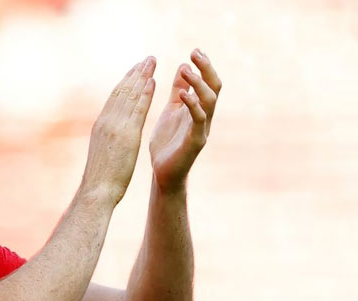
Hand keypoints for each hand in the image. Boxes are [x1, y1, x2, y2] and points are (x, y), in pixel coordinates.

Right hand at [83, 57, 156, 203]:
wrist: (96, 191)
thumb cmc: (100, 179)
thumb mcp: (102, 153)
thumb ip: (108, 140)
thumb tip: (112, 137)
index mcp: (101, 125)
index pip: (115, 99)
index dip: (126, 83)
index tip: (136, 71)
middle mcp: (106, 121)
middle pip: (122, 92)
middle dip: (135, 74)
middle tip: (147, 59)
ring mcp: (115, 126)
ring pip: (129, 95)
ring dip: (141, 77)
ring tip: (151, 63)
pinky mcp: (125, 134)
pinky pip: (137, 109)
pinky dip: (144, 94)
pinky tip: (152, 82)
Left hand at [149, 49, 221, 192]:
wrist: (162, 172)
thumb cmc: (167, 142)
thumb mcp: (171, 110)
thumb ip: (179, 90)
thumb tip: (184, 66)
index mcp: (198, 108)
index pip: (207, 82)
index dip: (203, 66)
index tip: (194, 50)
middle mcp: (205, 117)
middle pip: (214, 87)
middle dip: (207, 69)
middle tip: (195, 53)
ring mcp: (202, 129)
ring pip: (210, 101)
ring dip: (198, 83)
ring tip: (185, 69)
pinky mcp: (195, 142)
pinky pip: (198, 121)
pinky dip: (192, 105)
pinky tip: (182, 95)